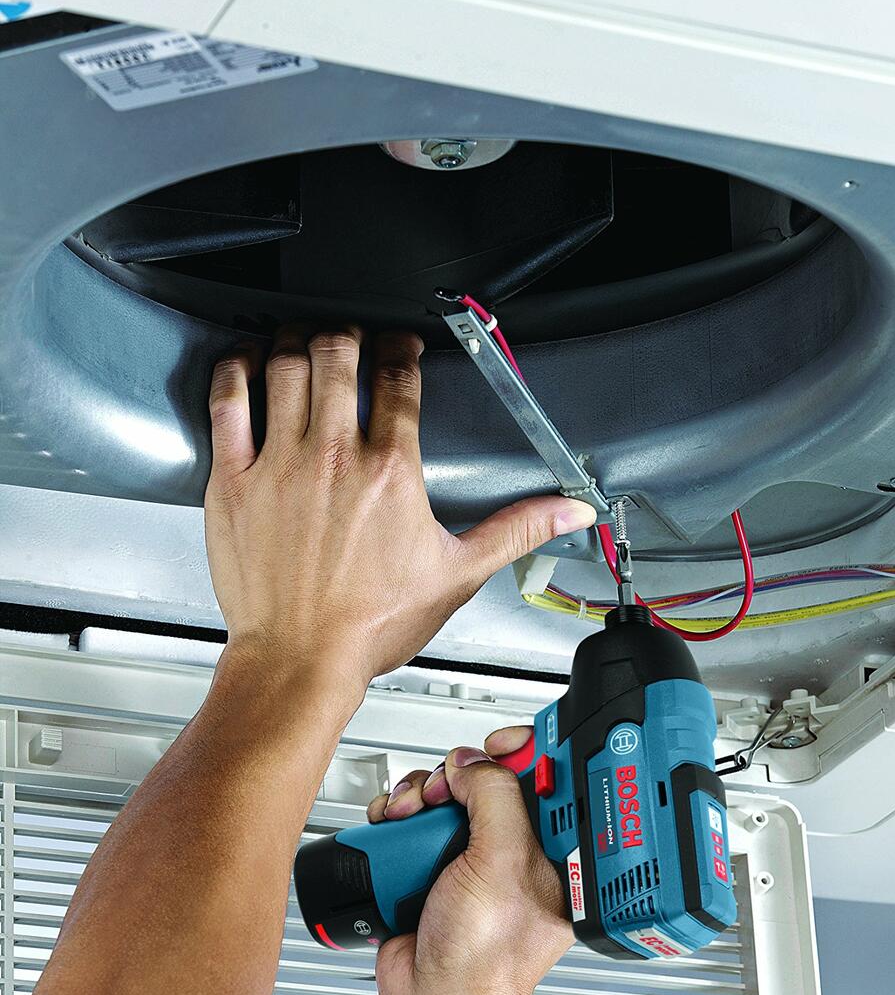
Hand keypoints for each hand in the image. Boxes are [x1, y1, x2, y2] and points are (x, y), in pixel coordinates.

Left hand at [205, 329, 595, 711]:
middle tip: (352, 339)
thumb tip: (566, 511)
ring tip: (304, 342)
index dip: (401, 349)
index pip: (398, 378)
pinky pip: (227, 402)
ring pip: (285, 365)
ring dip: (296, 341)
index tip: (401, 348)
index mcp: (391, 471)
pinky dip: (236, 370)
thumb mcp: (457, 575)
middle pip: (338, 353)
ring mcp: (279, 465)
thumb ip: (515, 530)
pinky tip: (247, 364)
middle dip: (349, 334)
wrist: (301, 661)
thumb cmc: (369, 626)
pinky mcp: (234, 481)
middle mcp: (334, 457)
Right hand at [368, 726, 572, 994]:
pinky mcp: (428, 877)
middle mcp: (512, 858)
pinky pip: (411, 833)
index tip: (496, 743)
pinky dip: (394, 823)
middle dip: (451, 778)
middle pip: (481, 784)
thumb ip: (495, 799)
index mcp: (550, 854)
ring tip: (408, 815)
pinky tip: (390, 828)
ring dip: (416, 798)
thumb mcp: (501, 861)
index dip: (522, 752)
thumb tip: (474, 764)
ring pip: (440, 804)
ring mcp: (467, 867)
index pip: (543, 781)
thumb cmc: (486, 958)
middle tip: (441, 792)